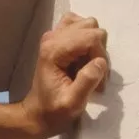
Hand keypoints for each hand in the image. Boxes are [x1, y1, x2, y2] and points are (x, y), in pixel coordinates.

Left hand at [23, 12, 109, 136]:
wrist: (37, 113)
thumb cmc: (54, 111)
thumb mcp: (72, 103)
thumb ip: (86, 82)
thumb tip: (100, 62)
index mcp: (54, 50)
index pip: (92, 38)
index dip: (100, 56)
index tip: (98, 80)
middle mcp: (53, 37)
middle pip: (91, 28)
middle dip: (98, 51)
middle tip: (93, 74)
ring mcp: (54, 34)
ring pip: (88, 25)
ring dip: (93, 45)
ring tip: (87, 66)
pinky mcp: (58, 36)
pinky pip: (79, 25)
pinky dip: (86, 38)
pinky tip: (83, 56)